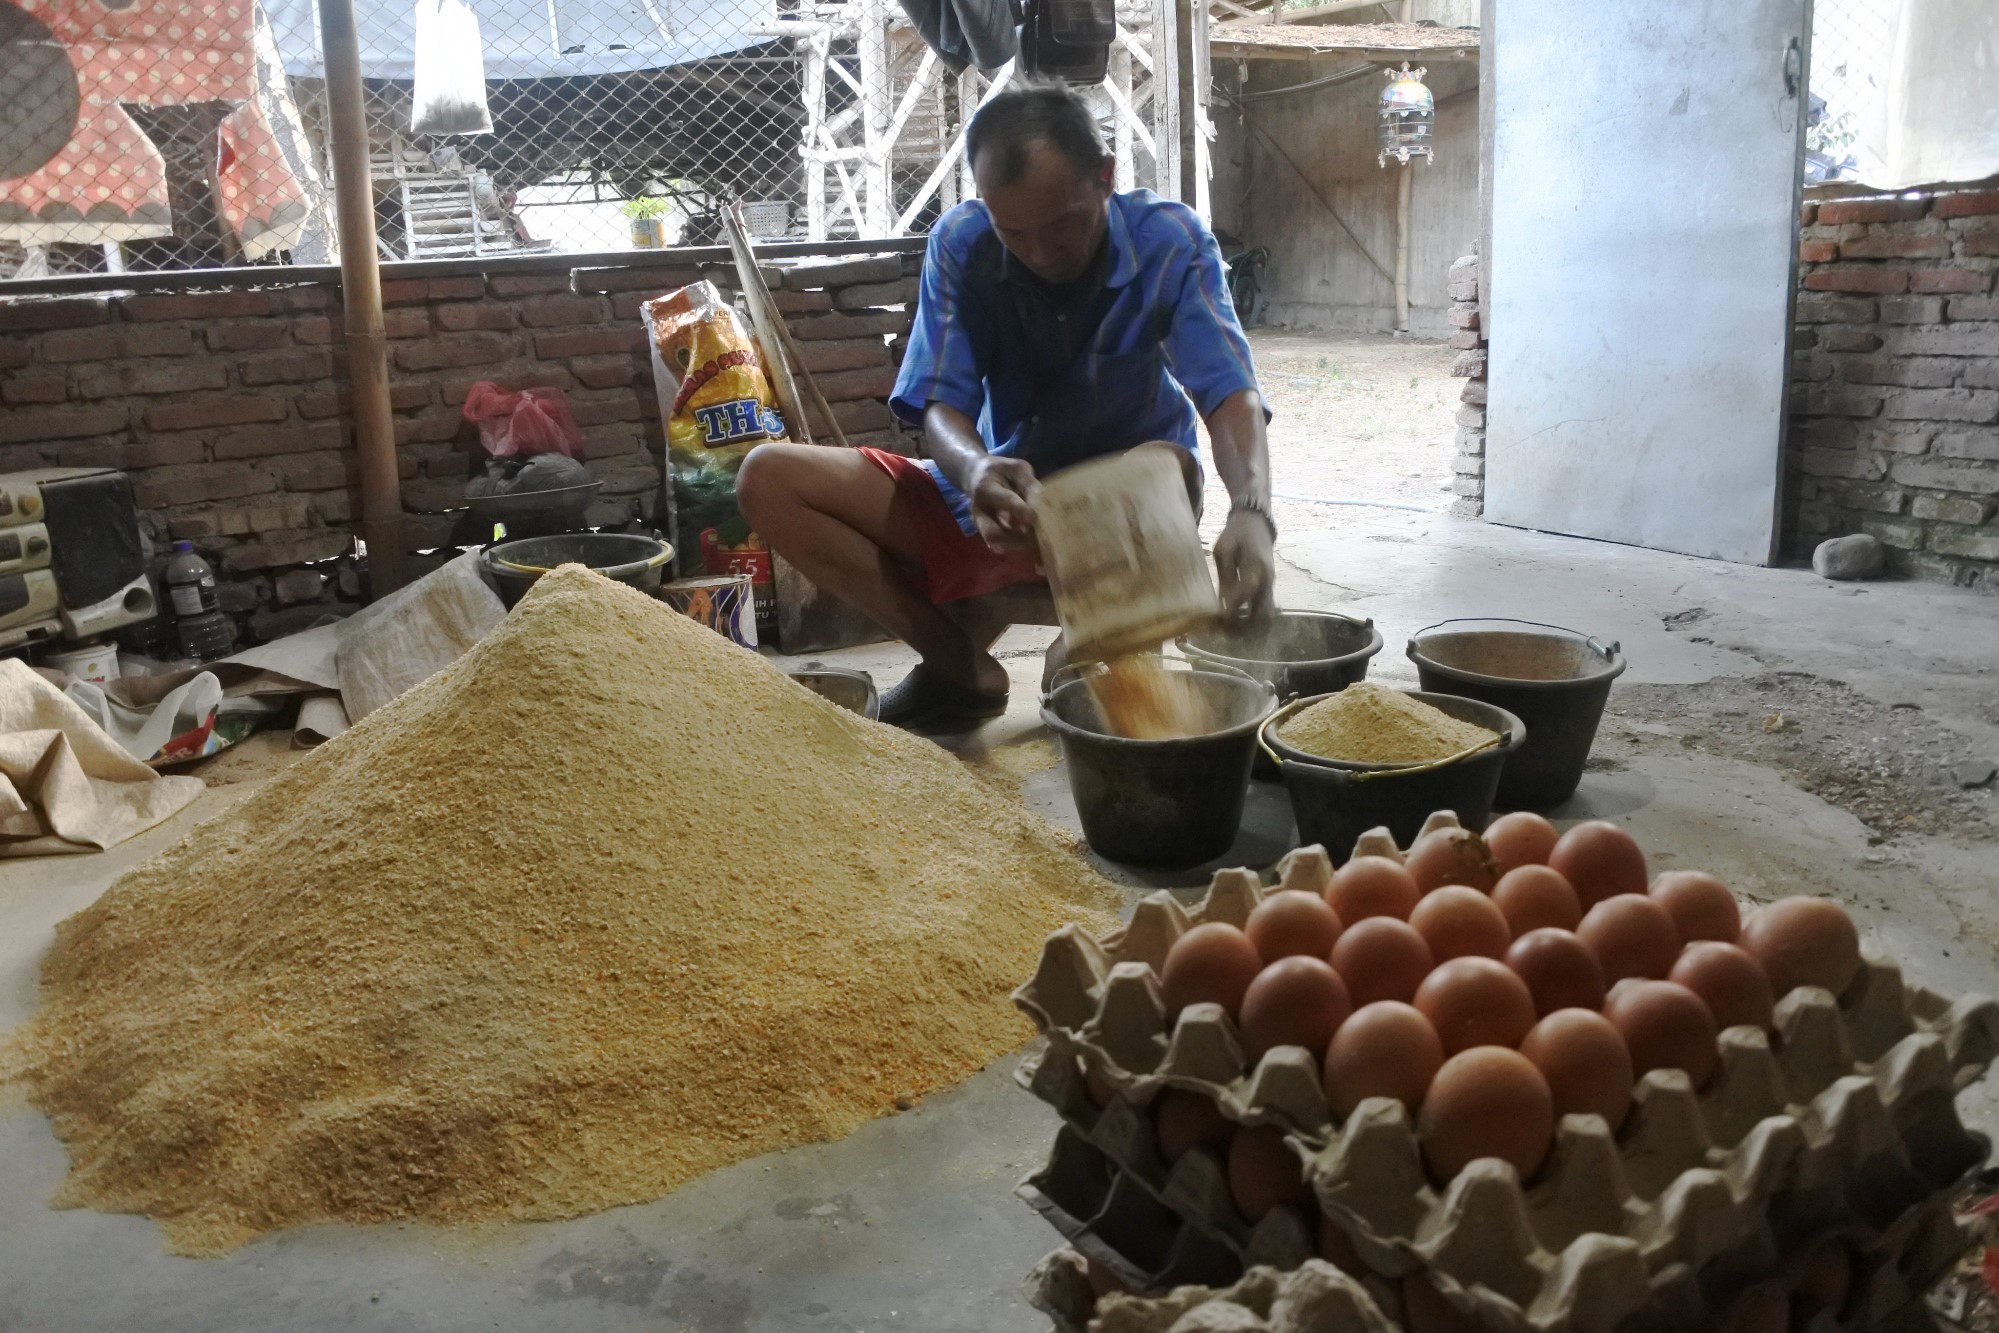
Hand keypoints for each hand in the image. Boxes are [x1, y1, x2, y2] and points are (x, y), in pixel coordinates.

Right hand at [968, 456, 1038, 551]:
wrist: (975, 475)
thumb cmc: (1000, 471)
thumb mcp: (1015, 468)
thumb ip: (1028, 483)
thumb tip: (1044, 502)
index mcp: (986, 489)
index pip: (1006, 501)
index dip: (1022, 510)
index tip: (1036, 517)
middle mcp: (980, 512)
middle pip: (993, 534)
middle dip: (1018, 539)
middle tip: (1038, 535)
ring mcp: (982, 525)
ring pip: (999, 544)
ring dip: (1021, 544)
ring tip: (1039, 539)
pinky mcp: (987, 533)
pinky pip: (1002, 545)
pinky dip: (1018, 545)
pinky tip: (1032, 540)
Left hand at [1214, 506, 1275, 622]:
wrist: (1257, 523)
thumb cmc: (1236, 534)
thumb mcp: (1223, 549)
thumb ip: (1224, 575)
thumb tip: (1221, 602)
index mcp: (1255, 566)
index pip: (1245, 593)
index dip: (1232, 610)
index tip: (1218, 621)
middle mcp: (1267, 579)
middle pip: (1263, 614)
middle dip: (1244, 628)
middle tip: (1225, 633)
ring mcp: (1271, 585)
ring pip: (1268, 617)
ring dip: (1251, 629)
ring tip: (1232, 633)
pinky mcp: (1269, 588)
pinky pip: (1266, 611)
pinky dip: (1254, 622)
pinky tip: (1238, 625)